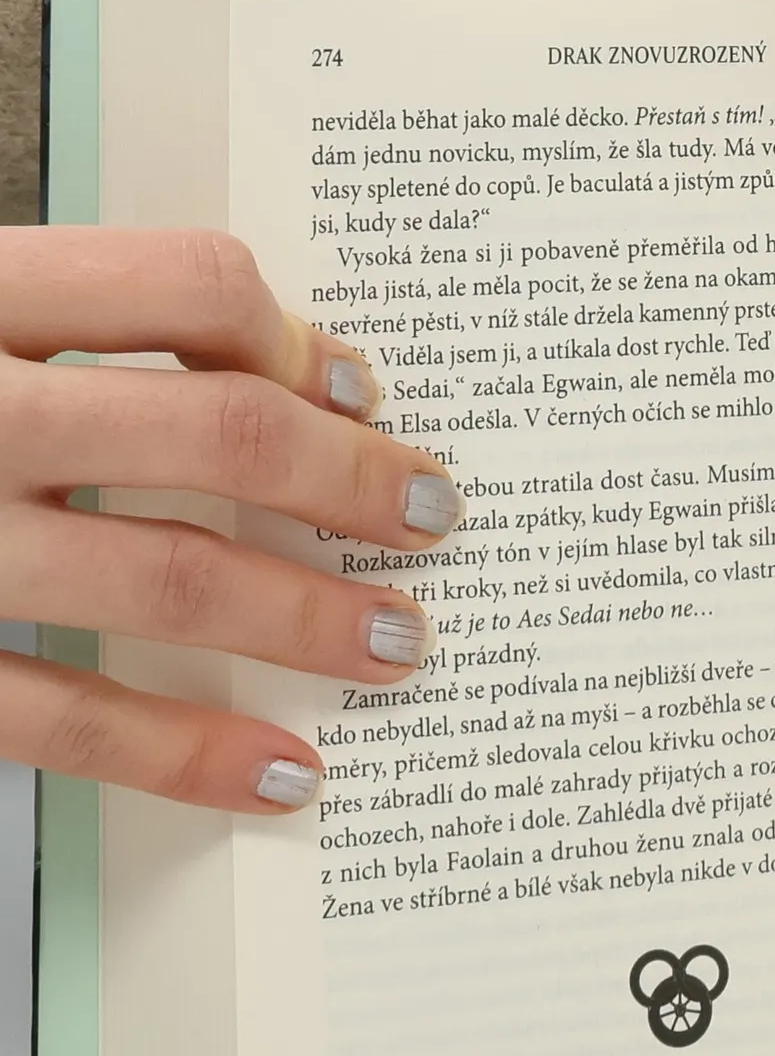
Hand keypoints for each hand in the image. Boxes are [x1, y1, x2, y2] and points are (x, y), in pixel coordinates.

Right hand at [0, 229, 465, 812]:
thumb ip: (55, 323)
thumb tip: (269, 369)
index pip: (182, 283)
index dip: (298, 337)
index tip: (363, 390)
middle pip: (215, 430)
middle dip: (354, 480)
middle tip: (438, 515)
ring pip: (168, 574)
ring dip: (309, 616)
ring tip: (401, 646)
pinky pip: (68, 714)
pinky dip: (191, 751)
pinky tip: (286, 772)